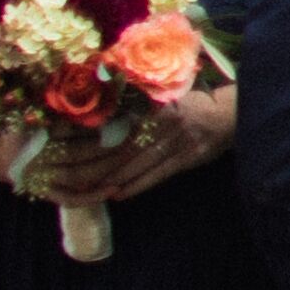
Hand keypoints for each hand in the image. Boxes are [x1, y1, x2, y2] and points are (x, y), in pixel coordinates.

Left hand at [31, 95, 221, 203]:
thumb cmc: (193, 102)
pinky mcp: (187, 158)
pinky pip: (156, 175)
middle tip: (61, 173)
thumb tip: (97, 104)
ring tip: (82, 189)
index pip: (107, 121)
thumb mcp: (163, 95)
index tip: (55, 139)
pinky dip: (136, 186)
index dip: (80, 132)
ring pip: (132, 165)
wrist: (234, 111)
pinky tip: (117, 194)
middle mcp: (158, 123)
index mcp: (149, 104)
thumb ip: (135, 101)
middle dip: (86, 163)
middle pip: (114, 148)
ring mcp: (173, 142)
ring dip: (106, 179)